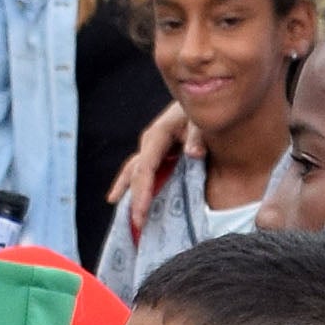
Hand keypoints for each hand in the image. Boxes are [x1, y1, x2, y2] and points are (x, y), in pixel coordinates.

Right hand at [107, 100, 196, 214]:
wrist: (206, 100)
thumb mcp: (202, 121)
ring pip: (133, 172)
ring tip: (118, 210)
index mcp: (159, 134)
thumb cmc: (204, 113)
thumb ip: (198, 135)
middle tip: (137, 224)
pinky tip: (120, 198)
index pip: (145, 167)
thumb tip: (194, 153)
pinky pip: (142, 172)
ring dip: (127, 192)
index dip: (142, 191)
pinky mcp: (158, 154)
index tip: (141, 213)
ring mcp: (152, 149)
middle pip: (137, 173)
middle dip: (135, 199)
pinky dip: (133, 186)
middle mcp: (150, 143)